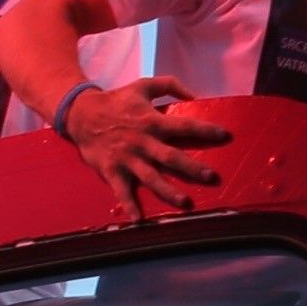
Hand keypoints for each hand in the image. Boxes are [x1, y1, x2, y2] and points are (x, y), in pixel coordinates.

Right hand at [60, 80, 228, 213]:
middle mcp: (142, 142)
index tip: (225, 135)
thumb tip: (193, 95)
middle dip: (193, 168)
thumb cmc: (117, 101)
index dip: (205, 130)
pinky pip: (122, 190)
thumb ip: (169, 85)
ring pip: (151, 177)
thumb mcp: (143, 85)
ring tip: (185, 203)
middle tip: (212, 177)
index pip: (184, 125)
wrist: (81, 113)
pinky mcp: (112, 170)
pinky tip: (138, 220)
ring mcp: (127, 158)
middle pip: (171, 157)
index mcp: (152, 121)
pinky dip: (129, 205)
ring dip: (168, 191)